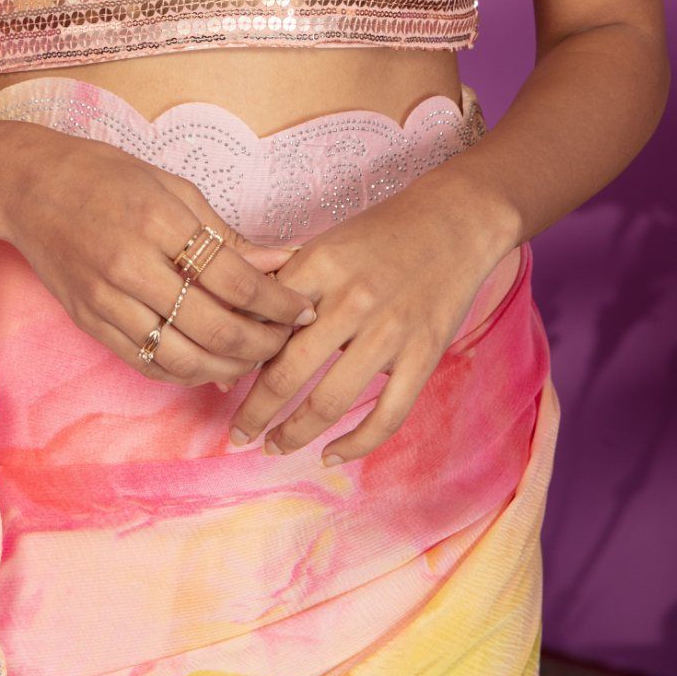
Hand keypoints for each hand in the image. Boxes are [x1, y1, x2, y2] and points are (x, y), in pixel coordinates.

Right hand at [0, 119, 319, 387]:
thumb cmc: (106, 175)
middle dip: (263, 343)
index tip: (305, 306)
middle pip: (215, 329)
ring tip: (256, 356)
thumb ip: (225, 233)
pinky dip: (187, 372)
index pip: (235, 280)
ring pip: (184, 359)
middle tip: (289, 339)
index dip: (278, 302)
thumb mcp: (172, 186)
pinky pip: (148, 363)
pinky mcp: (91, 323)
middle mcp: (131, 266)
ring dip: (230, 366)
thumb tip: (280, 262)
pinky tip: (212, 364)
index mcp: (158, 221)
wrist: (30, 186)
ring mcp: (107, 301)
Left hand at [225, 170, 506, 463]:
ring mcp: (391, 330)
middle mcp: (353, 299)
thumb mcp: (325, 243)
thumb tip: (243, 331)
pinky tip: (331, 455)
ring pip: (330, 401)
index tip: (223, 383)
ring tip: (274, 447)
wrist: (453, 221)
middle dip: (256, 412)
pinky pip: (386, 416)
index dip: (238, 359)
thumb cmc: (380, 233)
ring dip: (294, 433)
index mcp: (321, 265)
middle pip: (289, 371)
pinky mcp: (424, 355)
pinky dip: (355, 444)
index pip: (265, 323)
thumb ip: (286, 284)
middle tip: (238, 434)